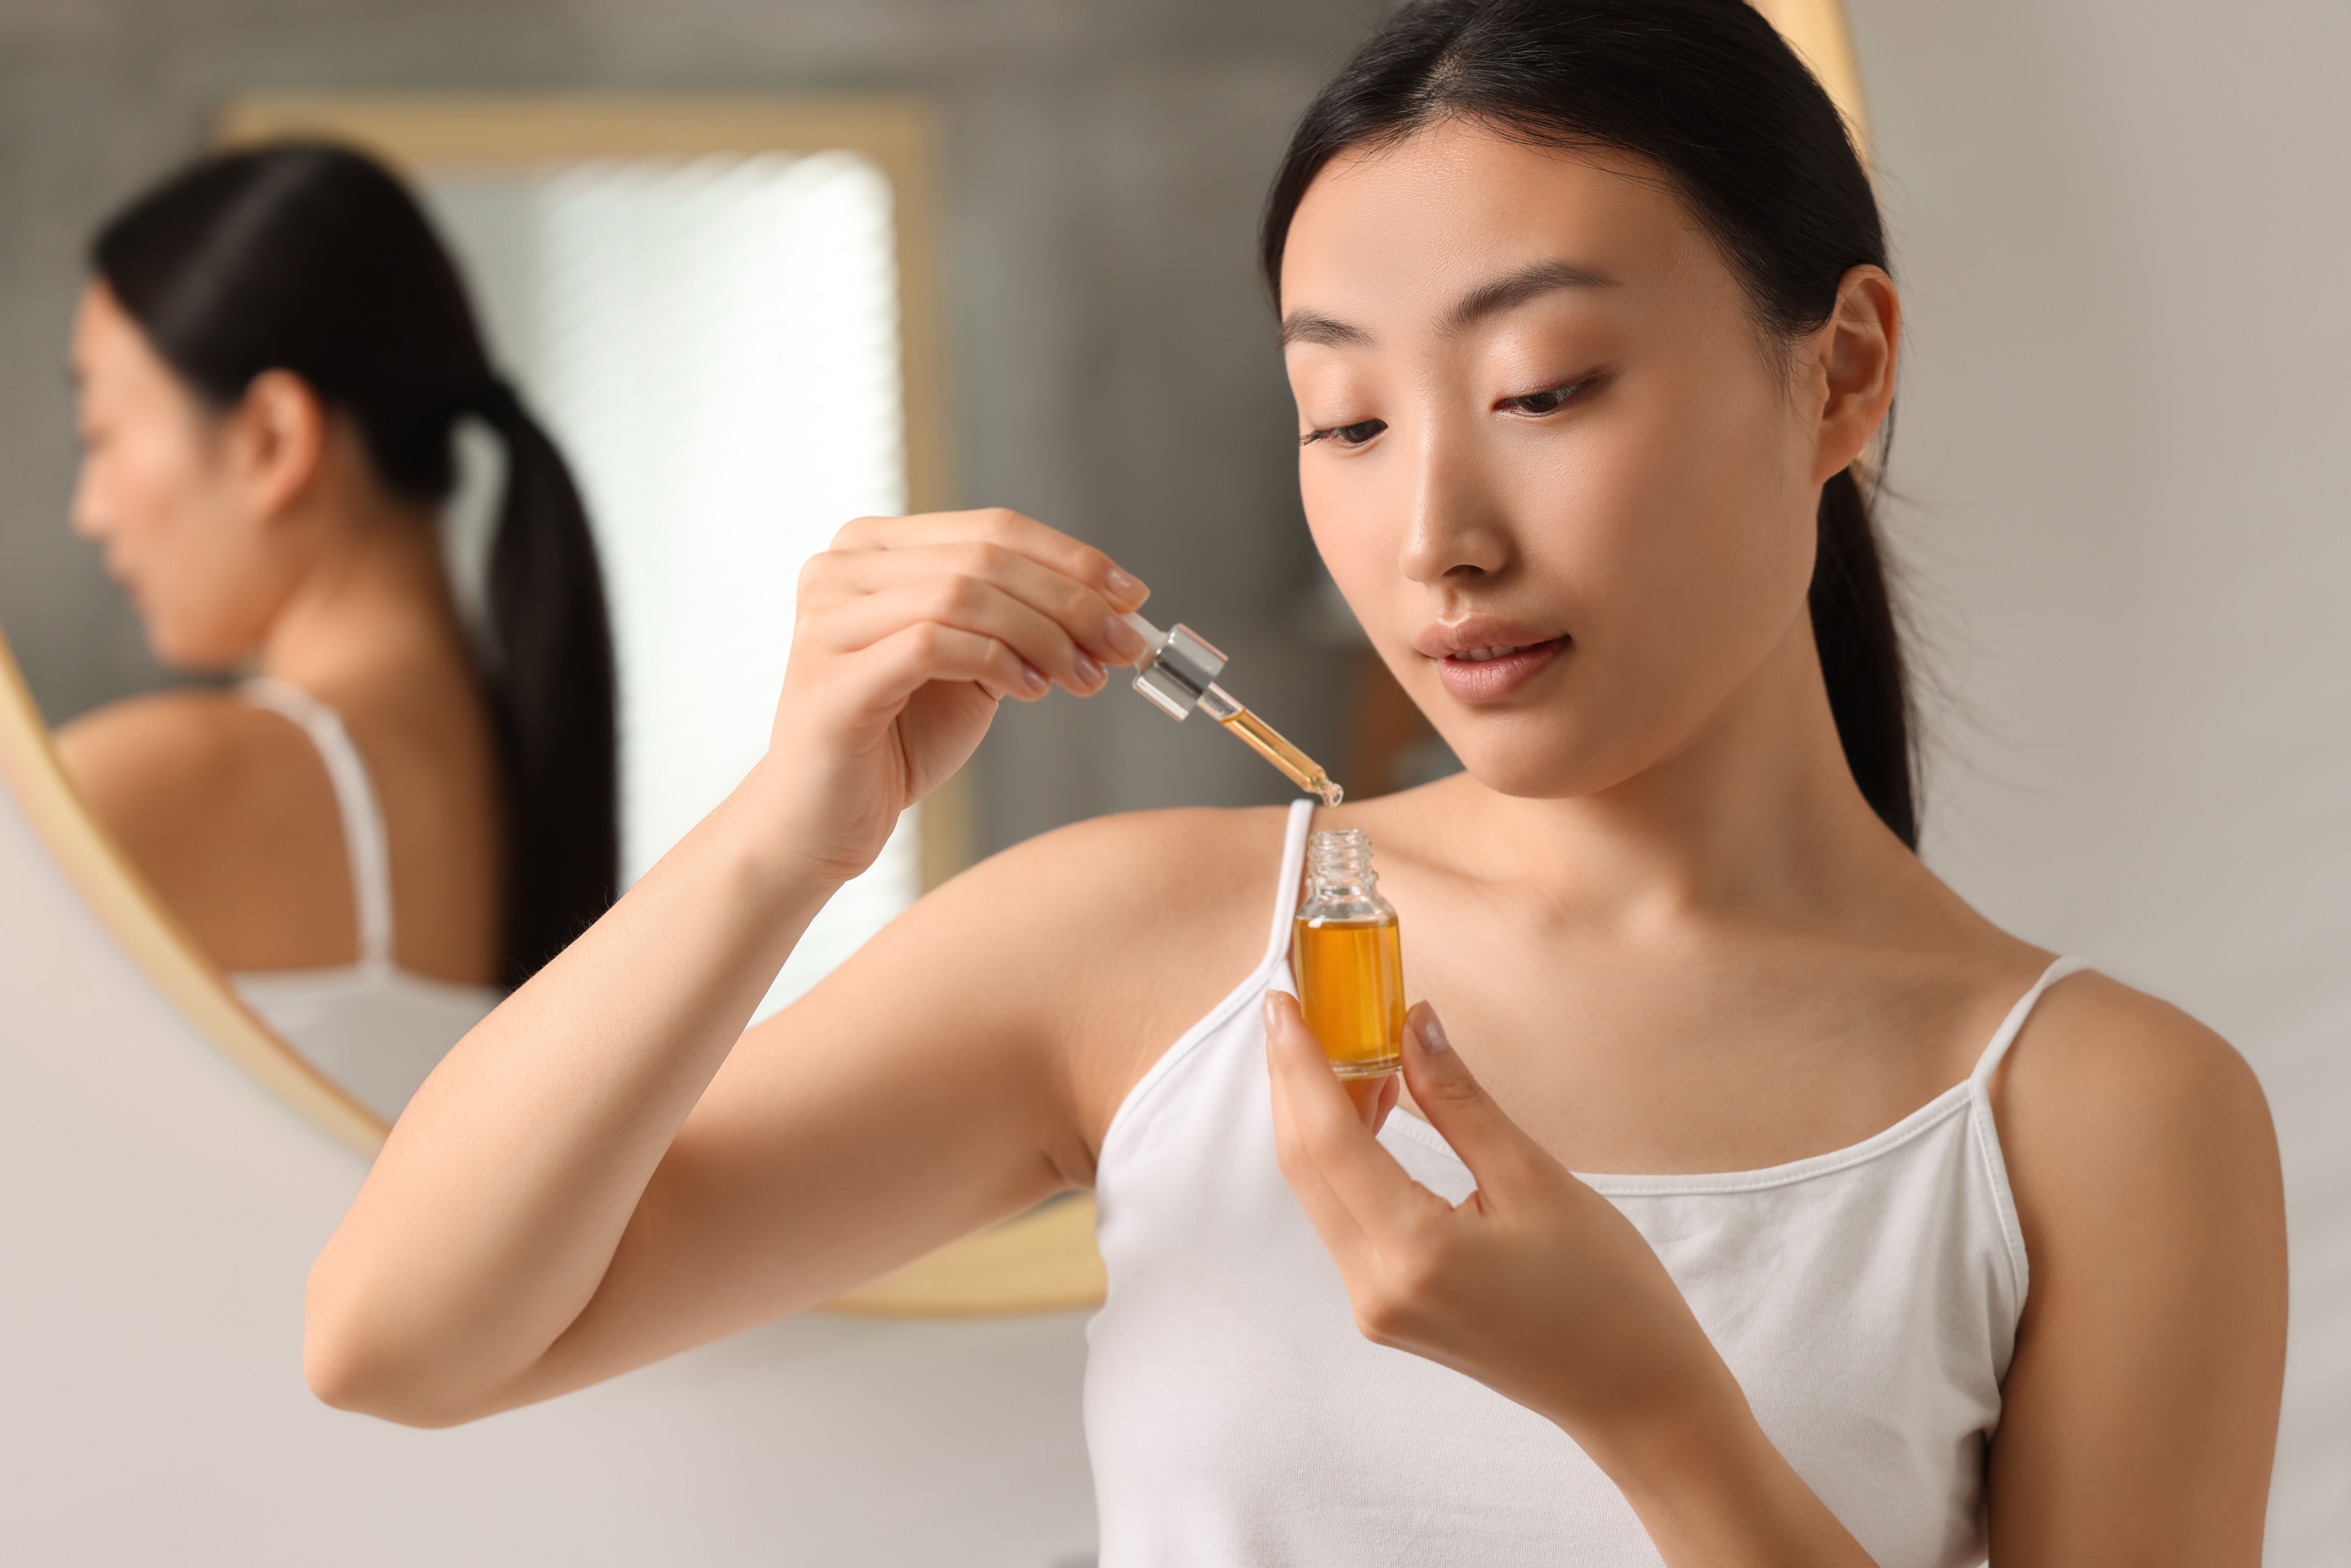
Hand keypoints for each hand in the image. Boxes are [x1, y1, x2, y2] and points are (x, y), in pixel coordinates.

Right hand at [759, 509, 1150, 879]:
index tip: (1133, 598)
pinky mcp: (831, 677)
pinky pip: (933, 644)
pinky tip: (1030, 692)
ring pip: (962, 594)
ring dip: (1042, 636)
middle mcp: (840, 568)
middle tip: (1122, 646)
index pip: (992, 527)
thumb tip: (1115, 610)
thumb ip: (1023, 626)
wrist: (824, 819)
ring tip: (1082, 678)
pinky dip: (997, 662)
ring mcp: (826, 619)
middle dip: (1071, 601)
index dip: (1072, 558)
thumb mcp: (974, 666)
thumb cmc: (898, 740)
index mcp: (874, 548)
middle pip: (984, 557)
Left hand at [1264, 992, 1737, 1463]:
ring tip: (1346, 1045)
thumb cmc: (1607, 1293)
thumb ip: (1459, 1099)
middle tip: (1301, 1009)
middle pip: (1304, 1165)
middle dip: (1293, 1081)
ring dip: (1318, 1117)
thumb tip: (1412, 1021)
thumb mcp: (1535, 1178)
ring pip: (1318, 1190)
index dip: (1298, 1063)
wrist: (1633, 1394)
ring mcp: (1374, 1307)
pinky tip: (1371, 1110)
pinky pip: (1344, 1217)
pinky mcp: (1385, 1310)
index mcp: (1414, 1253)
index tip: (1283, 1001)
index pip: (1325, 1139)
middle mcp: (1376, 1288)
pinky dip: (1345, 1158)